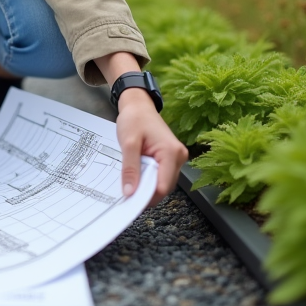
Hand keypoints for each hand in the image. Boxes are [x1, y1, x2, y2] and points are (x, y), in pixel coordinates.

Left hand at [116, 89, 187, 206]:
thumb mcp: (128, 143)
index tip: (128, 200)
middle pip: (164, 187)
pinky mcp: (171, 160)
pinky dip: (148, 179)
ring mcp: (177, 159)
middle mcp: (180, 158)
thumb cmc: (134, 119)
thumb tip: (130, 192)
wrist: (139, 106)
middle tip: (125, 191)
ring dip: (146, 186)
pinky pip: (161, 176)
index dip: (146, 196)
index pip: (163, 186)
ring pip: (163, 184)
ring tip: (130, 181)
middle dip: (146, 192)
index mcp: (172, 153)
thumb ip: (130, 168)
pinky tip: (136, 176)